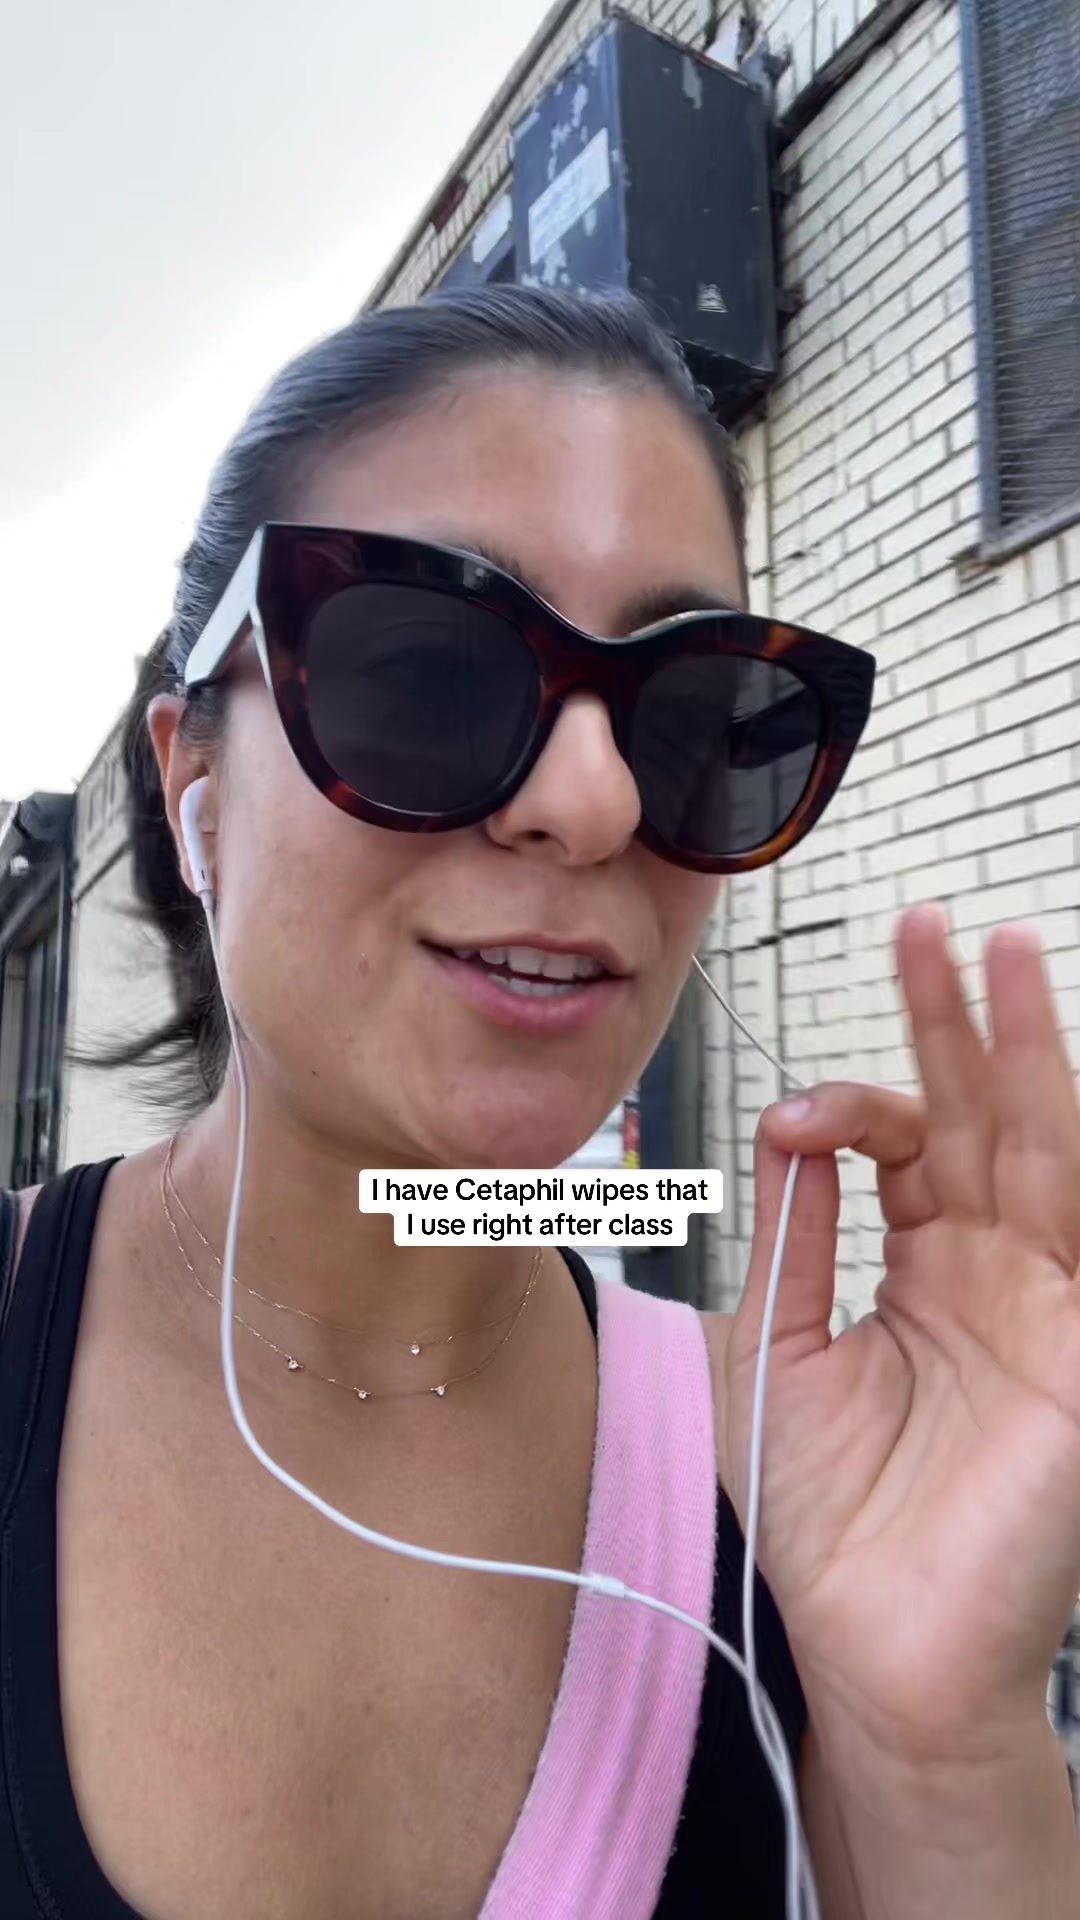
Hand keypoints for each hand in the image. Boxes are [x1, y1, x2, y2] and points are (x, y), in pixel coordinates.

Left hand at [722, 904, 1079, 1771]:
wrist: (870, 1650)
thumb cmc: (825, 1520)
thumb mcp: (780, 1348)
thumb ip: (795, 1238)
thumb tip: (789, 1130)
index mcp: (925, 1269)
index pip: (911, 1145)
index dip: (859, 1104)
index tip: (795, 1115)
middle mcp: (995, 1274)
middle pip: (983, 1120)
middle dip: (957, 1024)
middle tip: (933, 926)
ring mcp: (1047, 1309)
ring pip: (1046, 1152)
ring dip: (1026, 1057)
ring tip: (1003, 958)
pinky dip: (1070, 1155)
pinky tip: (1055, 1086)